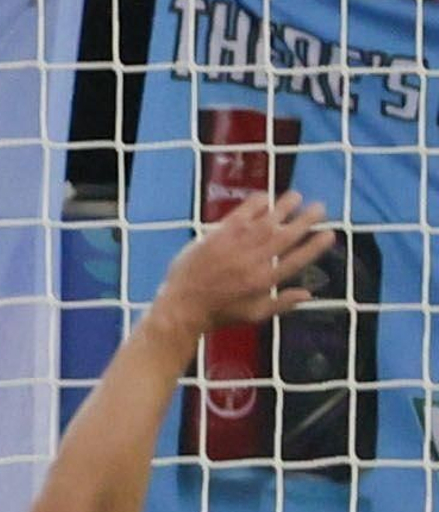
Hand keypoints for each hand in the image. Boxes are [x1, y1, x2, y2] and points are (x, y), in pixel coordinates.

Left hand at [161, 190, 330, 332]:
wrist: (182, 306)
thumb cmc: (218, 313)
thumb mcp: (253, 315)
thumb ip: (281, 303)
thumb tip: (309, 294)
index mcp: (264, 282)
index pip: (297, 260)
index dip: (315, 246)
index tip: (329, 234)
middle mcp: (253, 262)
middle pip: (286, 236)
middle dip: (306, 220)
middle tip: (321, 207)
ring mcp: (235, 247)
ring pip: (267, 221)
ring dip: (285, 206)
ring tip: (298, 196)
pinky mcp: (219, 235)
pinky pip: (242, 213)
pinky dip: (256, 203)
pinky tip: (266, 197)